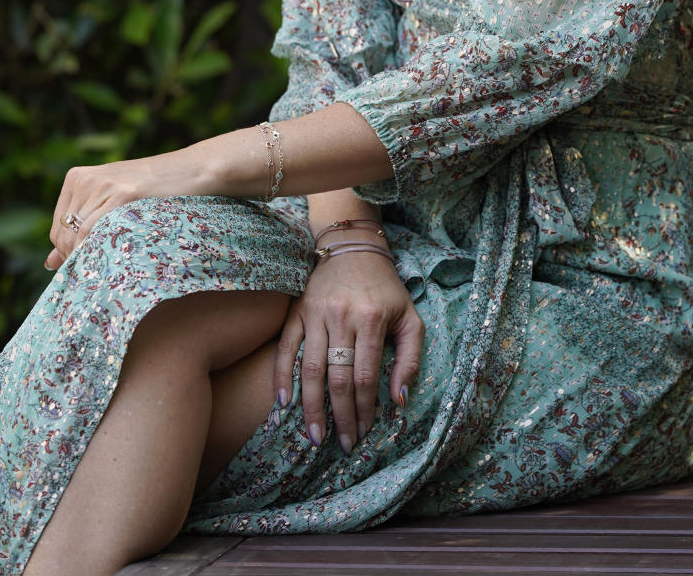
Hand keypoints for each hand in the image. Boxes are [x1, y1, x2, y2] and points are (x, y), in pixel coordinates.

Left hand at [44, 146, 209, 269]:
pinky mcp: (122, 193)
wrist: (194, 169)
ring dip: (90, 255)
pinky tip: (118, 254)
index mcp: (77, 177)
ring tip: (114, 263)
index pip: (57, 228)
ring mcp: (102, 184)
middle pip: (64, 234)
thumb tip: (50, 263)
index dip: (70, 252)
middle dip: (78, 256)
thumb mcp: (112, 202)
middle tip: (103, 268)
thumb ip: (81, 227)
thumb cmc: (155, 190)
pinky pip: (94, 232)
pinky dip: (99, 249)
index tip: (92, 263)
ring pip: (77, 235)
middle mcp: (85, 179)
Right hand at [272, 234, 423, 454]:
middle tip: (343, 445)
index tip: (365, 432)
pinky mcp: (297, 310)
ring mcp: (315, 313)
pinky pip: (285, 348)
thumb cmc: (385, 289)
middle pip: (338, 377)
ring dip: (311, 406)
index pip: (365, 375)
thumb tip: (398, 400)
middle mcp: (341, 316)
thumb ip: (410, 358)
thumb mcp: (410, 318)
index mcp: (371, 319)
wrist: (353, 248)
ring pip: (311, 368)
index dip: (364, 408)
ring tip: (315, 436)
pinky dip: (282, 376)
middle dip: (340, 416)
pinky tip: (283, 404)